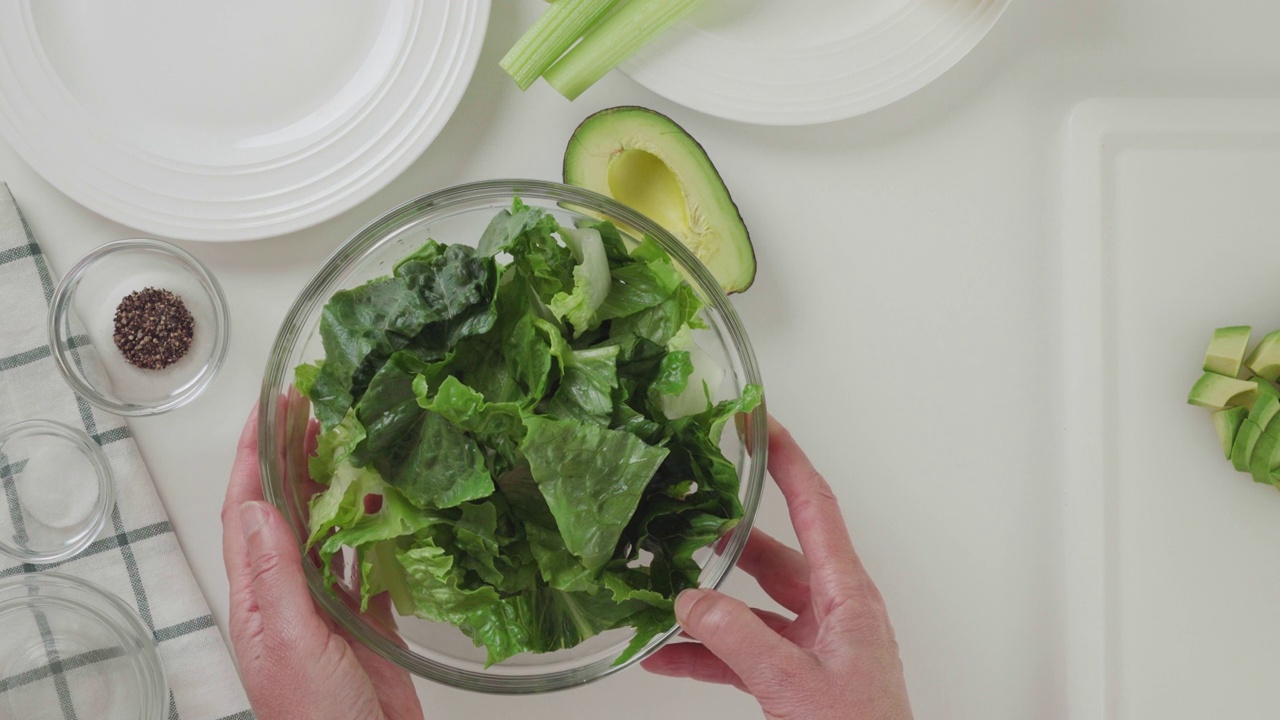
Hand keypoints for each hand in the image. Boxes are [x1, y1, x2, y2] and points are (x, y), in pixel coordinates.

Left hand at [221, 405, 423, 719]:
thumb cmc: (320, 718)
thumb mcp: (294, 644)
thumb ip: (278, 577)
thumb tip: (259, 507)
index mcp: (260, 600)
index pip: (248, 510)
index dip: (253, 455)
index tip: (270, 407)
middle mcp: (289, 597)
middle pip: (287, 510)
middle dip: (294, 455)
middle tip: (317, 406)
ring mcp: (327, 609)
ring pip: (327, 530)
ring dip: (336, 485)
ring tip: (355, 440)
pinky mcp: (366, 623)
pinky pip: (368, 563)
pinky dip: (377, 530)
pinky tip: (391, 506)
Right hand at [642, 417, 912, 719]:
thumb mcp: (794, 683)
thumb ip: (737, 639)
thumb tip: (691, 600)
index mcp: (847, 595)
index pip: (815, 507)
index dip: (786, 460)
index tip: (758, 422)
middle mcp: (832, 610)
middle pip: (771, 554)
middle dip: (724, 537)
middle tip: (687, 509)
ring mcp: (814, 643)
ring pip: (749, 605)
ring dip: (705, 602)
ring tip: (661, 587)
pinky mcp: (795, 676)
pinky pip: (742, 650)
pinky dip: (704, 651)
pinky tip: (665, 653)